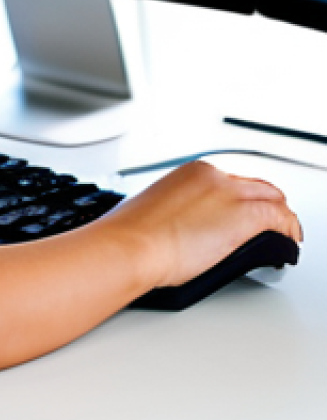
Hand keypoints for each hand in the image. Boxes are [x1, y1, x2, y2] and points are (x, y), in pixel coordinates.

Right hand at [101, 160, 302, 289]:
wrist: (131, 245)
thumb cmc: (133, 233)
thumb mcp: (156, 208)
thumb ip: (178, 208)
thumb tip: (184, 224)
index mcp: (191, 172)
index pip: (232, 181)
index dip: (241, 200)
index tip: (240, 215)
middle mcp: (214, 176)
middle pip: (257, 187)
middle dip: (266, 206)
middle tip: (268, 227)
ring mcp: (231, 194)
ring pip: (274, 200)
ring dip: (280, 219)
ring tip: (279, 238)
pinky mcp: (245, 216)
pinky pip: (282, 220)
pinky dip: (288, 232)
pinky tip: (283, 247)